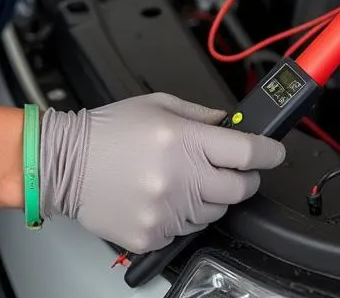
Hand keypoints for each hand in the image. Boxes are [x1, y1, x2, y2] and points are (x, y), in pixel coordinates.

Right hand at [39, 92, 285, 252]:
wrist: (66, 163)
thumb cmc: (108, 131)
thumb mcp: (159, 105)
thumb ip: (201, 115)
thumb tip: (230, 124)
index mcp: (183, 140)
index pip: (246, 151)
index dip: (268, 151)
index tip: (274, 151)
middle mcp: (179, 178)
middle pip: (240, 187)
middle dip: (245, 177)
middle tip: (233, 167)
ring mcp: (166, 210)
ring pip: (216, 212)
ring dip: (212, 196)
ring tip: (185, 178)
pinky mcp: (153, 235)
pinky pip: (188, 230)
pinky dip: (185, 215)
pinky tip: (165, 196)